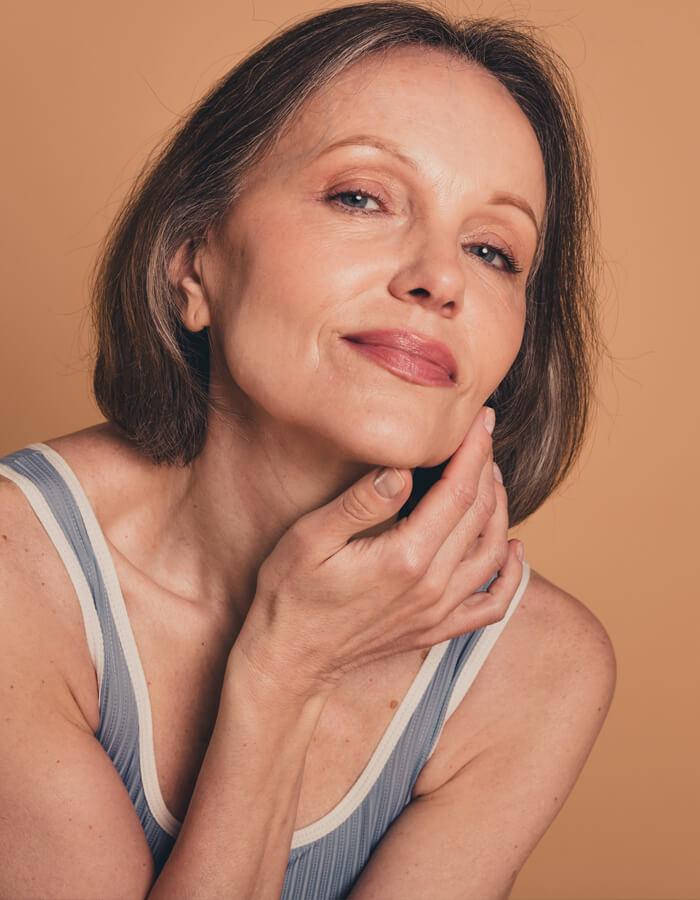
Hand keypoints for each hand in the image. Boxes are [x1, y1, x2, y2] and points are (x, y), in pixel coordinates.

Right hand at [238, 407, 522, 694]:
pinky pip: (492, 605)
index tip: (480, 419)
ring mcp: (438, 611)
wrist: (289, 659)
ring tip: (490, 477)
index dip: (473, 451)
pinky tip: (512, 549)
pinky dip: (510, 574)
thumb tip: (403, 469)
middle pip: (479, 516)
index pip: (457, 492)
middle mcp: (432, 586)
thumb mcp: (310, 539)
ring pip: (493, 553)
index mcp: (404, 558)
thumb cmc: (291, 594)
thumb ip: (360, 503)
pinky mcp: (436, 629)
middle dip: (486, 468)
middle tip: (482, 436)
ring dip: (500, 510)